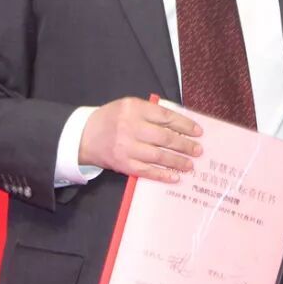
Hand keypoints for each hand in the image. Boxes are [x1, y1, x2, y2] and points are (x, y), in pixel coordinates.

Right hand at [79, 97, 202, 182]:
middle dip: (185, 145)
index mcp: (134, 108)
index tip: (198, 132)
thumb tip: (181, 125)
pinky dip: (162, 175)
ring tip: (191, 165)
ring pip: (158, 156)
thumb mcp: (129, 106)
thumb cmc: (112, 119)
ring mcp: (126, 147)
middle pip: (164, 137)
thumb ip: (151, 112)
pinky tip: (175, 177)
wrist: (84, 136)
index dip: (185, 125)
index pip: (166, 116)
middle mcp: (130, 127)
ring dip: (177, 161)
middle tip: (198, 150)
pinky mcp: (123, 164)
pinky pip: (146, 171)